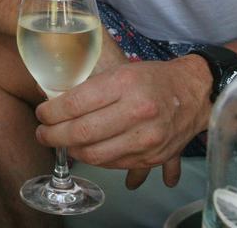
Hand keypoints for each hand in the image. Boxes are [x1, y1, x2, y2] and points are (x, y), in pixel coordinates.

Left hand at [34, 56, 211, 186]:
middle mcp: (137, 112)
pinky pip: (113, 165)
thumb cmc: (153, 78)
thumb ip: (89, 87)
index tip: (42, 114)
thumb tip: (53, 101)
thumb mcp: (120, 71)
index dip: (50, 113)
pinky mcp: (152, 157)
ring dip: (71, 151)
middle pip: (81, 133)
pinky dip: (94, 159)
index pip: (75, 104)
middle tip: (43, 133)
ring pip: (95, 155)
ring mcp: (147, 138)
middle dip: (53, 136)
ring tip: (61, 143)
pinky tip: (85, 150)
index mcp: (125, 84)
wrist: (194, 93)